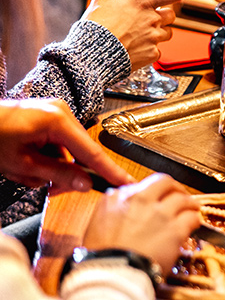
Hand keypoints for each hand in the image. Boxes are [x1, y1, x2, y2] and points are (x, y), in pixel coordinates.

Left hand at [0, 98, 132, 193]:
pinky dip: (45, 157)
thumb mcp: (22, 165)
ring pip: (66, 151)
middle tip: (46, 188)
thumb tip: (84, 183)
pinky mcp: (47, 116)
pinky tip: (25, 162)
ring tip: (24, 171)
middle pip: (79, 152)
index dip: (110, 171)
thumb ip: (58, 174)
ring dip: (50, 167)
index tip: (127, 183)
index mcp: (58, 120)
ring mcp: (54, 112)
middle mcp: (61, 112)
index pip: (92, 152)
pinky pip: (57, 143)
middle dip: (63, 173)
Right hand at [83, 0, 192, 70]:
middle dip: (164, 15)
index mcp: (142, 3)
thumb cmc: (95, 27)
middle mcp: (152, 19)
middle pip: (171, 14)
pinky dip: (150, 49)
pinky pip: (158, 50)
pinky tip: (135, 49)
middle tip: (149, 18)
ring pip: (167, 33)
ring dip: (158, 32)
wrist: (91, 55)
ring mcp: (154, 37)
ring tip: (138, 35)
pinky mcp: (153, 54)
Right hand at [83, 173, 200, 273]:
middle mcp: (142, 201)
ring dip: (189, 203)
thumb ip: (110, 206)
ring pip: (183, 199)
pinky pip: (192, 217)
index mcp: (119, 199)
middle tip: (179, 195)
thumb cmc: (101, 255)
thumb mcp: (96, 224)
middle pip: (166, 183)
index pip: (144, 184)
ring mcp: (161, 214)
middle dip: (175, 188)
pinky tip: (194, 224)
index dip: (155, 190)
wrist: (112, 273)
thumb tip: (119, 200)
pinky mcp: (175, 230)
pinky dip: (195, 219)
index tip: (159, 197)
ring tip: (192, 209)